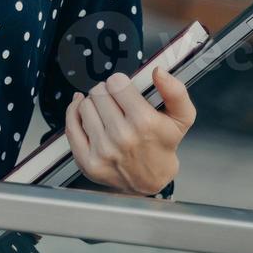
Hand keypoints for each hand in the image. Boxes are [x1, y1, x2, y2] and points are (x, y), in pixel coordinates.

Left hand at [65, 66, 195, 195]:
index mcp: (145, 123)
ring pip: (84, 106)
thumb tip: (157, 72)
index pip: (116, 83)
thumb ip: (175, 91)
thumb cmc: (163, 145)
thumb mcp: (181, 118)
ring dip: (93, 105)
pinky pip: (71, 126)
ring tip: (106, 113)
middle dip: (106, 93)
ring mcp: (103, 150)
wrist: (151, 180)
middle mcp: (122, 137)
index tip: (124, 90)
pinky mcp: (87, 161)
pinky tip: (85, 112)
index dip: (120, 83)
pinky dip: (75, 114)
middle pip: (98, 92)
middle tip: (115, 103)